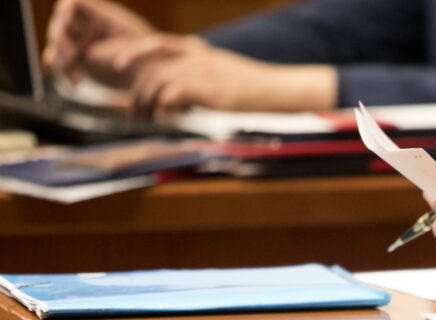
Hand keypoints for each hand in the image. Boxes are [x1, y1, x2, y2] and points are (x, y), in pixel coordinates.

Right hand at [44, 0, 153, 81]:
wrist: (153, 81)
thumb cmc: (146, 62)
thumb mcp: (125, 52)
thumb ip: (98, 50)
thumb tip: (81, 54)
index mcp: (103, 16)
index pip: (72, 4)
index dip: (64, 13)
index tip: (64, 27)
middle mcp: (90, 26)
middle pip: (60, 25)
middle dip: (60, 43)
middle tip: (68, 59)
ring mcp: (84, 42)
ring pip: (57, 45)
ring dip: (60, 61)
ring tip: (77, 79)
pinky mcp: (81, 59)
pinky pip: (60, 61)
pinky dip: (64, 71)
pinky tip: (76, 82)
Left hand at [121, 38, 336, 114]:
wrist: (277, 89)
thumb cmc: (254, 87)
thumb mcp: (223, 74)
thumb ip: (200, 77)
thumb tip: (180, 95)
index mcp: (199, 50)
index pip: (159, 43)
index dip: (134, 51)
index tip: (117, 65)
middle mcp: (197, 57)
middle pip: (152, 65)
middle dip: (136, 88)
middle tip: (133, 110)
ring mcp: (202, 72)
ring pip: (158, 80)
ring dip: (145, 101)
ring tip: (143, 118)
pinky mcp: (207, 90)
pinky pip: (172, 94)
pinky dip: (162, 106)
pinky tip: (164, 117)